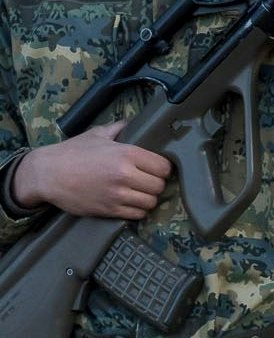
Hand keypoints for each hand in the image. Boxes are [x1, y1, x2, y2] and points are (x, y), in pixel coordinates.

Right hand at [12, 122, 172, 218]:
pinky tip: (131, 203)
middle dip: (156, 184)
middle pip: (159, 186)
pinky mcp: (108, 210)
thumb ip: (118, 129)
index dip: (162, 168)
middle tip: (148, 181)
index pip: (163, 166)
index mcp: (126, 154)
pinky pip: (136, 214)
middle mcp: (125, 175)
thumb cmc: (71, 152)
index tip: (156, 169)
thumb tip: (133, 122)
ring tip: (140, 193)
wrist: (46, 174)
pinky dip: (137, 210)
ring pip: (150, 202)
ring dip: (147, 198)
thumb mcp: (96, 135)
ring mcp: (117, 194)